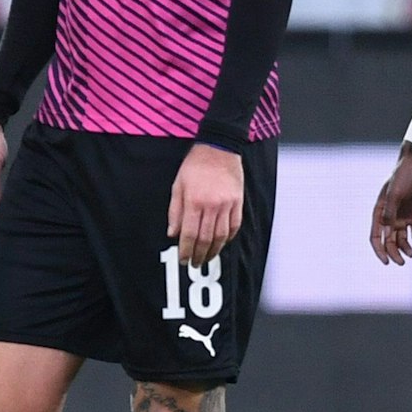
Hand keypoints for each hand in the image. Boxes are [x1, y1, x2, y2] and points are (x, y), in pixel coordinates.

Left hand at [169, 144, 242, 268]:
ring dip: (213, 250)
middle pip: (206, 239)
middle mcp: (211, 205)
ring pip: (221, 236)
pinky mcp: (238, 202)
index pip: (189, 234)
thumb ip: (175, 211)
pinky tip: (222, 243)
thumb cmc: (195, 165)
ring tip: (206, 257)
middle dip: (199, 255)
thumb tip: (173, 233)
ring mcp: (227, 205)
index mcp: (194, 201)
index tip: (183, 259)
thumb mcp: (178, 185)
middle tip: (194, 264)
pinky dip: (228, 238)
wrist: (219, 148)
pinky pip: (234, 226)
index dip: (185, 250)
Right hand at [370, 145, 411, 264]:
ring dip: (406, 249)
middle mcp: (391, 218)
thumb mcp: (394, 194)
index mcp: (380, 213)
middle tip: (401, 262)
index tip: (386, 262)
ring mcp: (404, 217)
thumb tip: (386, 231)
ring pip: (402, 240)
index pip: (376, 237)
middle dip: (394, 254)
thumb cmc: (402, 176)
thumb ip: (390, 212)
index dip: (379, 251)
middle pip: (389, 241)